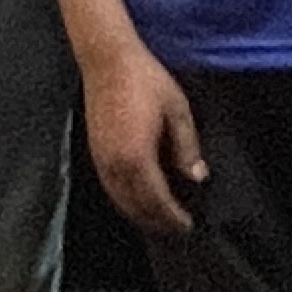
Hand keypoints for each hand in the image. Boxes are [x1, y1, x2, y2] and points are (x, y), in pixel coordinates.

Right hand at [82, 37, 207, 234]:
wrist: (107, 61)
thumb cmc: (147, 81)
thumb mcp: (177, 110)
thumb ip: (187, 147)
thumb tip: (197, 178)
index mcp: (137, 158)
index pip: (156, 199)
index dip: (172, 216)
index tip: (188, 226)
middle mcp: (115, 166)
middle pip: (135, 207)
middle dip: (156, 222)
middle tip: (177, 230)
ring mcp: (100, 161)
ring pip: (120, 201)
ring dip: (139, 214)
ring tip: (160, 220)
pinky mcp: (94, 153)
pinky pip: (110, 189)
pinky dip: (125, 201)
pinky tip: (138, 199)